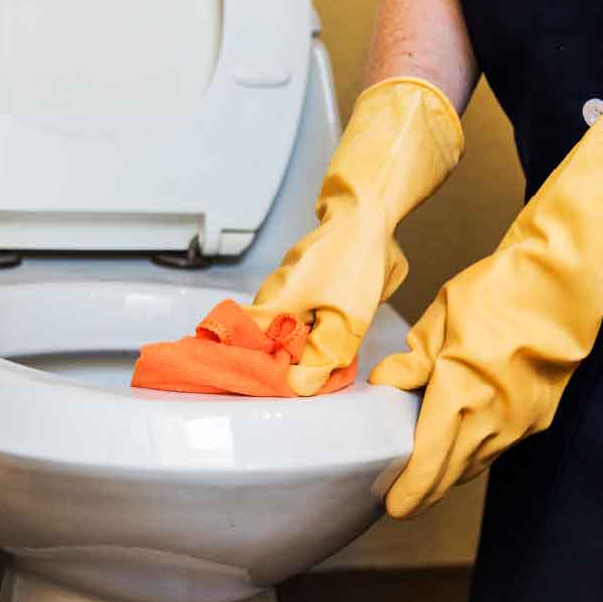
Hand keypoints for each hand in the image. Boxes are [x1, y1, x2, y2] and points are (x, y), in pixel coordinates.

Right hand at [246, 78, 463, 394]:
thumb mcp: (348, 319)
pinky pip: (294, 318)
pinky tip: (323, 341)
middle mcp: (271, 296)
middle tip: (293, 384)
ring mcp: (284, 288)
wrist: (367, 214)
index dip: (237, 369)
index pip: (235, 345)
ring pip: (279, 332)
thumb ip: (323, 356)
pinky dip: (304, 334)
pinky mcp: (300, 283)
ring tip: (311, 367)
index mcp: (274, 305)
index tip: (249, 388)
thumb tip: (298, 385)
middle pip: (258, 344)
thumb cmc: (356, 260)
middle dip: (274, 367)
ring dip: (293, 351)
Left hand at [371, 107, 602, 516]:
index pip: (427, 461)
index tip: (394, 504)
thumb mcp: (441, 318)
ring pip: (477, 463)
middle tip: (405, 501)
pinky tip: (465, 444)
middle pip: (452, 475)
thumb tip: (386, 382)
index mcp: (458, 395)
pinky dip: (478, 453)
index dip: (409, 490)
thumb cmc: (499, 294)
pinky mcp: (539, 417)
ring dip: (452, 473)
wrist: (561, 287)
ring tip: (429, 474)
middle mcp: (490, 420)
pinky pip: (500, 447)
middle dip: (426, 493)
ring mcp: (519, 423)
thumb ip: (413, 359)